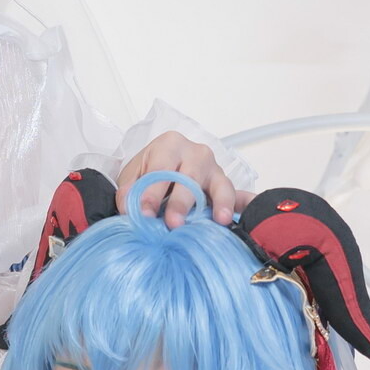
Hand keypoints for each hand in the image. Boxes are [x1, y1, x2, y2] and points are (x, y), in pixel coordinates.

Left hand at [116, 125, 244, 225]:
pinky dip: (241, 205)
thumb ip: (129, 191)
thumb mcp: (133, 176)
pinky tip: (236, 218)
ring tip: (220, 219)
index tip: (145, 214)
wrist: (165, 169)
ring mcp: (214, 169)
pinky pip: (236, 195)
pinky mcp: (225, 186)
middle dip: (181, 202)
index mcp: (170, 145)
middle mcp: (196, 153)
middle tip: (174, 223)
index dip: (151, 194)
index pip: (160, 170)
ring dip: (220, 202)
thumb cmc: (150, 171)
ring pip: (220, 185)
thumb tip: (128, 209)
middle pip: (190, 178)